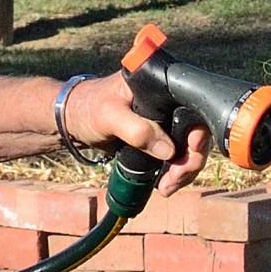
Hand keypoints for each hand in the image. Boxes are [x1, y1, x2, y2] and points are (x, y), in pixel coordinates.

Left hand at [56, 72, 202, 177]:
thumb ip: (137, 130)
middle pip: (196, 131)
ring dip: (184, 170)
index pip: (194, 108)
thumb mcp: (109, 117)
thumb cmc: (87, 108)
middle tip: (176, 178)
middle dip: (191, 159)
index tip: (188, 153)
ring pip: (189, 147)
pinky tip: (166, 183)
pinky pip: (177, 154)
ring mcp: (166, 119)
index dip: (198, 133)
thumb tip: (169, 151)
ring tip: (168, 187)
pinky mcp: (160, 134)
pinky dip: (175, 171)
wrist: (72, 120)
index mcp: (161, 85)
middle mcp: (168, 100)